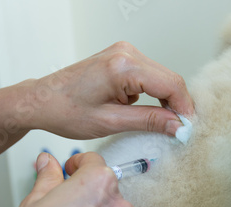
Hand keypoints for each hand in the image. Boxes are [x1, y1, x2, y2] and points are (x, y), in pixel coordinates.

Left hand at [25, 41, 194, 138]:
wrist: (42, 100)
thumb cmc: (66, 111)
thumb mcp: (111, 122)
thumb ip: (149, 121)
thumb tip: (177, 125)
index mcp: (123, 66)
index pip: (171, 84)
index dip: (184, 108)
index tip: (188, 128)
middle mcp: (126, 53)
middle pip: (169, 78)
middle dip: (177, 105)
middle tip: (178, 130)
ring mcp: (123, 53)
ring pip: (161, 77)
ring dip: (164, 99)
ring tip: (159, 123)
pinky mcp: (120, 58)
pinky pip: (148, 75)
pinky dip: (152, 93)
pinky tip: (142, 109)